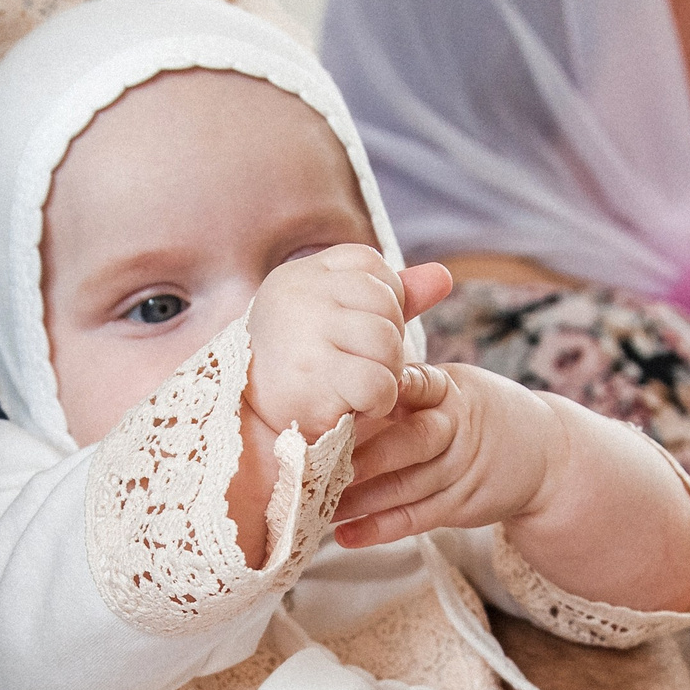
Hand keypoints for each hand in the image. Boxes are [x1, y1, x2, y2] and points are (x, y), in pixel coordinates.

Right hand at [242, 248, 450, 442]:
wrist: (245, 425)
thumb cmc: (297, 368)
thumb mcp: (335, 319)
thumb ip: (390, 295)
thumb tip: (444, 276)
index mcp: (300, 275)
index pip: (369, 264)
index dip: (384, 300)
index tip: (362, 334)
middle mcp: (299, 297)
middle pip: (385, 304)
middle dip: (391, 341)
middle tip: (368, 368)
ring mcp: (305, 337)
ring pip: (386, 341)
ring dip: (388, 372)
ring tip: (364, 388)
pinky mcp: (314, 382)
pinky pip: (378, 383)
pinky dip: (381, 400)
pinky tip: (359, 407)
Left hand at [330, 362, 567, 546]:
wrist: (546, 455)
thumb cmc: (477, 415)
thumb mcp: (451, 388)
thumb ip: (404, 390)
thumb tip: (332, 393)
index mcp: (449, 390)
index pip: (419, 385)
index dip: (386, 393)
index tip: (347, 399)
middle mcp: (457, 428)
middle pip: (415, 441)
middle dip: (369, 456)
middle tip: (322, 465)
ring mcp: (461, 469)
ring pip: (408, 486)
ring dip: (362, 500)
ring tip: (319, 507)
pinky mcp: (461, 505)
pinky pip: (417, 519)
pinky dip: (379, 529)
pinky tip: (347, 536)